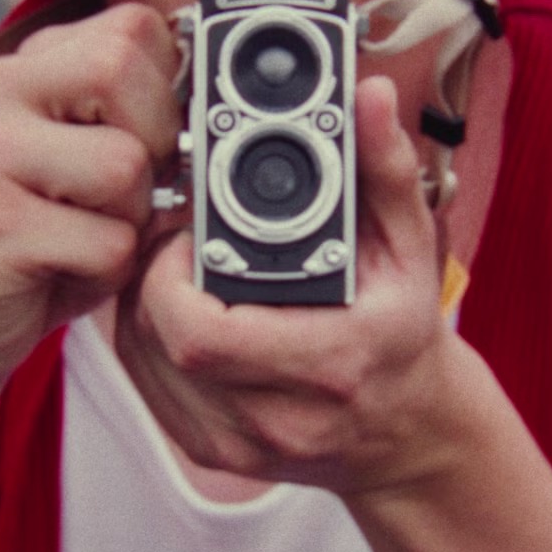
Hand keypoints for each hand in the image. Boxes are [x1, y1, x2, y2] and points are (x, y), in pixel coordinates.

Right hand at [0, 5, 182, 394]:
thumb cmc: (35, 241)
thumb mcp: (87, 160)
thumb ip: (139, 116)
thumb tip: (221, 103)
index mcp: (26, 65)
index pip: (136, 26)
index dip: (167, 89)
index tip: (142, 140)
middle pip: (124, 70)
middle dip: (152, 144)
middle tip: (114, 195)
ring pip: (125, 164)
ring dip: (129, 220)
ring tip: (81, 236)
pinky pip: (109, 242)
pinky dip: (107, 271)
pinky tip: (59, 271)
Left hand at [116, 67, 469, 496]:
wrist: (409, 436)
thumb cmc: (404, 337)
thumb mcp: (411, 250)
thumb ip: (386, 170)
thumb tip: (370, 98)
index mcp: (330, 365)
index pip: (201, 334)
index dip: (171, 276)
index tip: (187, 234)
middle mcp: (280, 418)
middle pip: (160, 342)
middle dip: (151, 279)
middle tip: (175, 242)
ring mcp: (239, 444)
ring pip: (140, 362)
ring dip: (141, 305)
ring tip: (172, 267)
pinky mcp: (211, 453)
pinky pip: (145, 386)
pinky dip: (144, 339)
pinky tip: (171, 308)